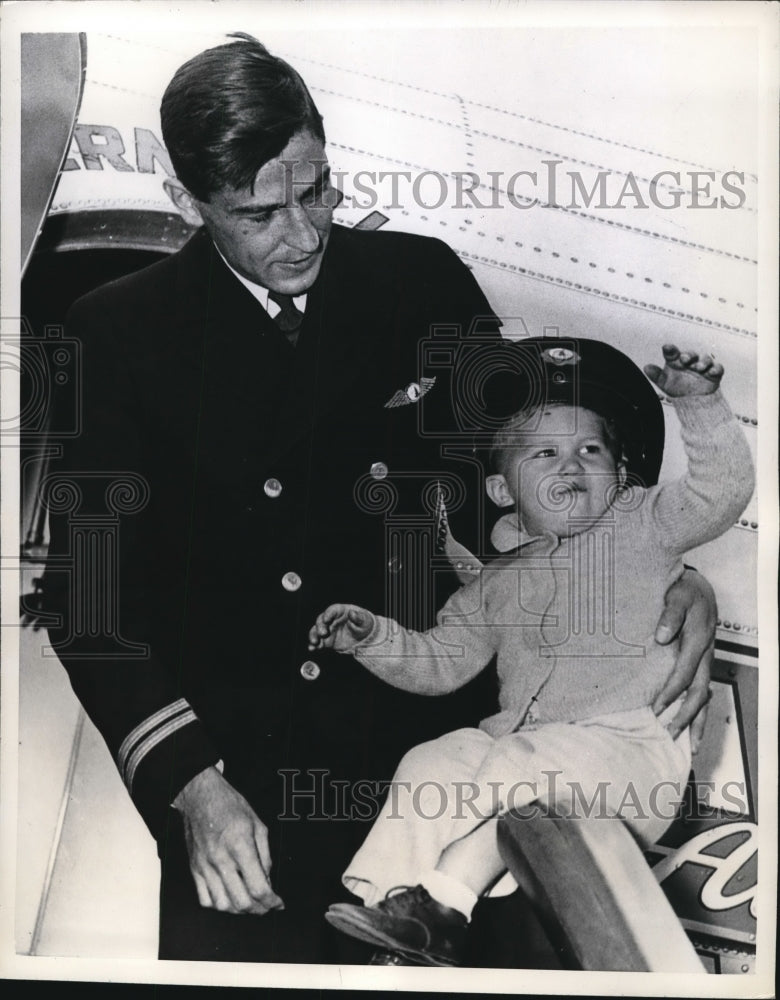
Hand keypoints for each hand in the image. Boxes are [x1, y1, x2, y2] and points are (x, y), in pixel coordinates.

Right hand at [173, 766, 282, 914]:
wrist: (200, 797)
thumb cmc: (230, 806)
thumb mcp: (257, 824)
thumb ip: (265, 855)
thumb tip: (268, 880)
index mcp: (240, 846)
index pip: (258, 887)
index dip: (272, 901)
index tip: (278, 903)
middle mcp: (221, 859)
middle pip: (241, 902)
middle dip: (259, 910)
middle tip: (267, 906)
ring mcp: (205, 867)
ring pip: (222, 906)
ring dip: (239, 910)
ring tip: (250, 902)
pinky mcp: (194, 869)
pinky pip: (205, 900)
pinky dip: (220, 905)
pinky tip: (230, 898)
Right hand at [308, 603, 373, 650]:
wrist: (364, 638)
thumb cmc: (364, 624)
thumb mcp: (364, 620)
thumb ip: (358, 617)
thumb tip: (352, 613)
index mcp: (340, 611)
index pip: (332, 610)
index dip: (328, 614)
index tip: (326, 619)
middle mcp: (331, 620)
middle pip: (321, 620)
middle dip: (320, 627)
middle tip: (323, 634)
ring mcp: (328, 630)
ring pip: (316, 631)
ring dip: (314, 636)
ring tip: (314, 642)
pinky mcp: (327, 640)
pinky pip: (318, 642)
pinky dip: (314, 645)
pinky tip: (312, 648)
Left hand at [644, 344, 722, 397]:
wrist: (693, 402)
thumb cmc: (678, 388)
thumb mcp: (664, 383)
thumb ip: (656, 375)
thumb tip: (646, 367)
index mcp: (677, 361)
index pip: (673, 352)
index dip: (670, 349)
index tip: (667, 348)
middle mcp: (690, 362)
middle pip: (691, 354)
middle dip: (688, 355)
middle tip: (684, 359)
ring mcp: (703, 367)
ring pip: (705, 359)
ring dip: (702, 362)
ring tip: (698, 368)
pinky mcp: (714, 374)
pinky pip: (718, 368)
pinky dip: (716, 369)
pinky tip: (711, 372)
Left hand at [652, 568, 715, 750]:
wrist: (698, 588)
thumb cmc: (685, 591)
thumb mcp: (677, 596)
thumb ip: (669, 615)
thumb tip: (662, 636)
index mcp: (698, 641)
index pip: (684, 674)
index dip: (670, 693)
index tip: (655, 709)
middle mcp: (705, 655)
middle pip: (699, 693)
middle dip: (685, 716)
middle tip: (668, 734)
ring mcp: (705, 661)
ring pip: (705, 697)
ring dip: (697, 721)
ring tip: (691, 746)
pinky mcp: (701, 664)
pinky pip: (702, 691)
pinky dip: (698, 711)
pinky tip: (691, 727)